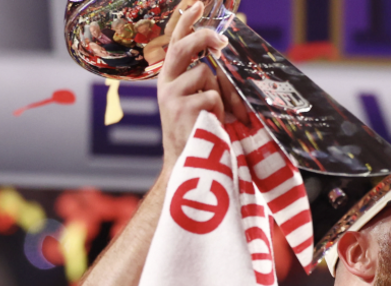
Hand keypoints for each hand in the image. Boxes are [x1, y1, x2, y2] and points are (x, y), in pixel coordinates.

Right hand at [157, 0, 232, 169]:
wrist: (189, 164)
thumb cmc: (200, 132)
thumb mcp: (202, 101)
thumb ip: (208, 80)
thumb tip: (225, 58)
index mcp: (170, 80)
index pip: (175, 42)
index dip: (185, 22)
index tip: (196, 4)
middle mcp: (165, 84)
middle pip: (185, 46)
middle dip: (205, 37)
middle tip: (223, 41)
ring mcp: (170, 95)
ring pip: (206, 74)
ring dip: (219, 92)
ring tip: (213, 114)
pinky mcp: (181, 107)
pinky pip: (212, 95)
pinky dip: (219, 109)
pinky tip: (210, 123)